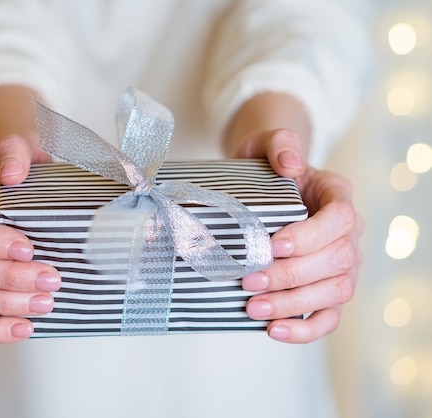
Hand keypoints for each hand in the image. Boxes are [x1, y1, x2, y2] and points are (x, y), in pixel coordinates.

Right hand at [0, 135, 58, 342]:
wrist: (13, 192)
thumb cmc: (18, 172)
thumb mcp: (22, 150)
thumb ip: (16, 152)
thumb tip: (12, 173)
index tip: (29, 248)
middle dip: (6, 277)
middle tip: (51, 280)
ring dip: (3, 304)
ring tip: (45, 303)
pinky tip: (24, 328)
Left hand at [236, 129, 363, 343]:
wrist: (265, 185)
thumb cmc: (266, 168)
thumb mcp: (267, 143)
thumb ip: (280, 144)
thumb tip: (290, 164)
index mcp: (336, 196)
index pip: (340, 219)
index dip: (311, 236)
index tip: (274, 245)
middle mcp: (347, 234)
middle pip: (337, 261)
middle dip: (291, 276)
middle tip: (248, 280)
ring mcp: (341, 265)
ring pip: (335, 293)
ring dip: (293, 304)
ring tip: (253, 308)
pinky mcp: (326, 290)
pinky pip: (329, 317)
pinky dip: (305, 329)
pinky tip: (274, 330)